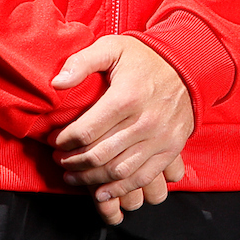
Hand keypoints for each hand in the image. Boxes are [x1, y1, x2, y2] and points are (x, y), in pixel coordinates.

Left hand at [50, 35, 193, 219]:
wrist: (186, 66)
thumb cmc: (143, 58)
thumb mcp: (112, 47)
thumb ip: (81, 62)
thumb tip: (57, 83)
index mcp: (127, 96)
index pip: (87, 130)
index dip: (65, 140)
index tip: (54, 140)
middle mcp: (144, 121)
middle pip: (100, 154)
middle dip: (73, 161)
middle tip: (58, 159)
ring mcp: (160, 138)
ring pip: (118, 171)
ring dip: (91, 179)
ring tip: (72, 176)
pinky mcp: (170, 149)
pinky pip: (142, 177)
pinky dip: (120, 189)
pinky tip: (101, 191)